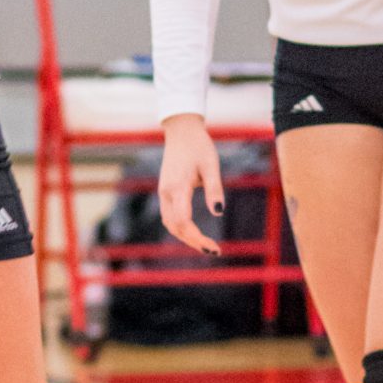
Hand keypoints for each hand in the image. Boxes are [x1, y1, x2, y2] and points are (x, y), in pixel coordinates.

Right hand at [158, 116, 224, 254]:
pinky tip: (194, 232)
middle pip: (175, 227)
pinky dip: (180, 228)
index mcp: (178, 186)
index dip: (197, 238)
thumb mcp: (211, 164)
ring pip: (170, 223)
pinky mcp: (165, 190)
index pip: (183, 221)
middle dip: (193, 242)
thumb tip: (218, 213)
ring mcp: (164, 191)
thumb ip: (214, 189)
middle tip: (214, 250)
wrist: (181, 131)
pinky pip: (169, 216)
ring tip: (205, 245)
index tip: (214, 248)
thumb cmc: (199, 146)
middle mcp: (166, 192)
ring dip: (186, 237)